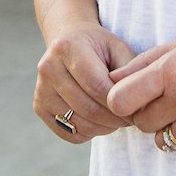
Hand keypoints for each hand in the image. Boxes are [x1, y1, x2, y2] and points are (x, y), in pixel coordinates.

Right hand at [34, 22, 136, 144]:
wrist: (69, 41)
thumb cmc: (99, 47)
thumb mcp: (119, 48)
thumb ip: (129, 73)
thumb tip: (133, 105)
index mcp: (67, 47)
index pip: (96, 85)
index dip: (119, 104)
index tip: (137, 111)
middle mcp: (48, 67)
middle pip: (87, 108)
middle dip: (114, 119)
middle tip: (131, 120)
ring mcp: (41, 89)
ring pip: (78, 123)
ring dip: (103, 128)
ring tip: (116, 119)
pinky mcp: (39, 106)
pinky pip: (68, 133)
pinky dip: (89, 133)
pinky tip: (99, 121)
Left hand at [104, 17, 175, 164]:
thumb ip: (145, 63)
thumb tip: (110, 82)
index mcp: (172, 70)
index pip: (120, 101)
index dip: (121, 101)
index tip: (132, 98)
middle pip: (141, 124)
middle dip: (148, 114)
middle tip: (167, 101)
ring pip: (164, 142)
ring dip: (170, 130)